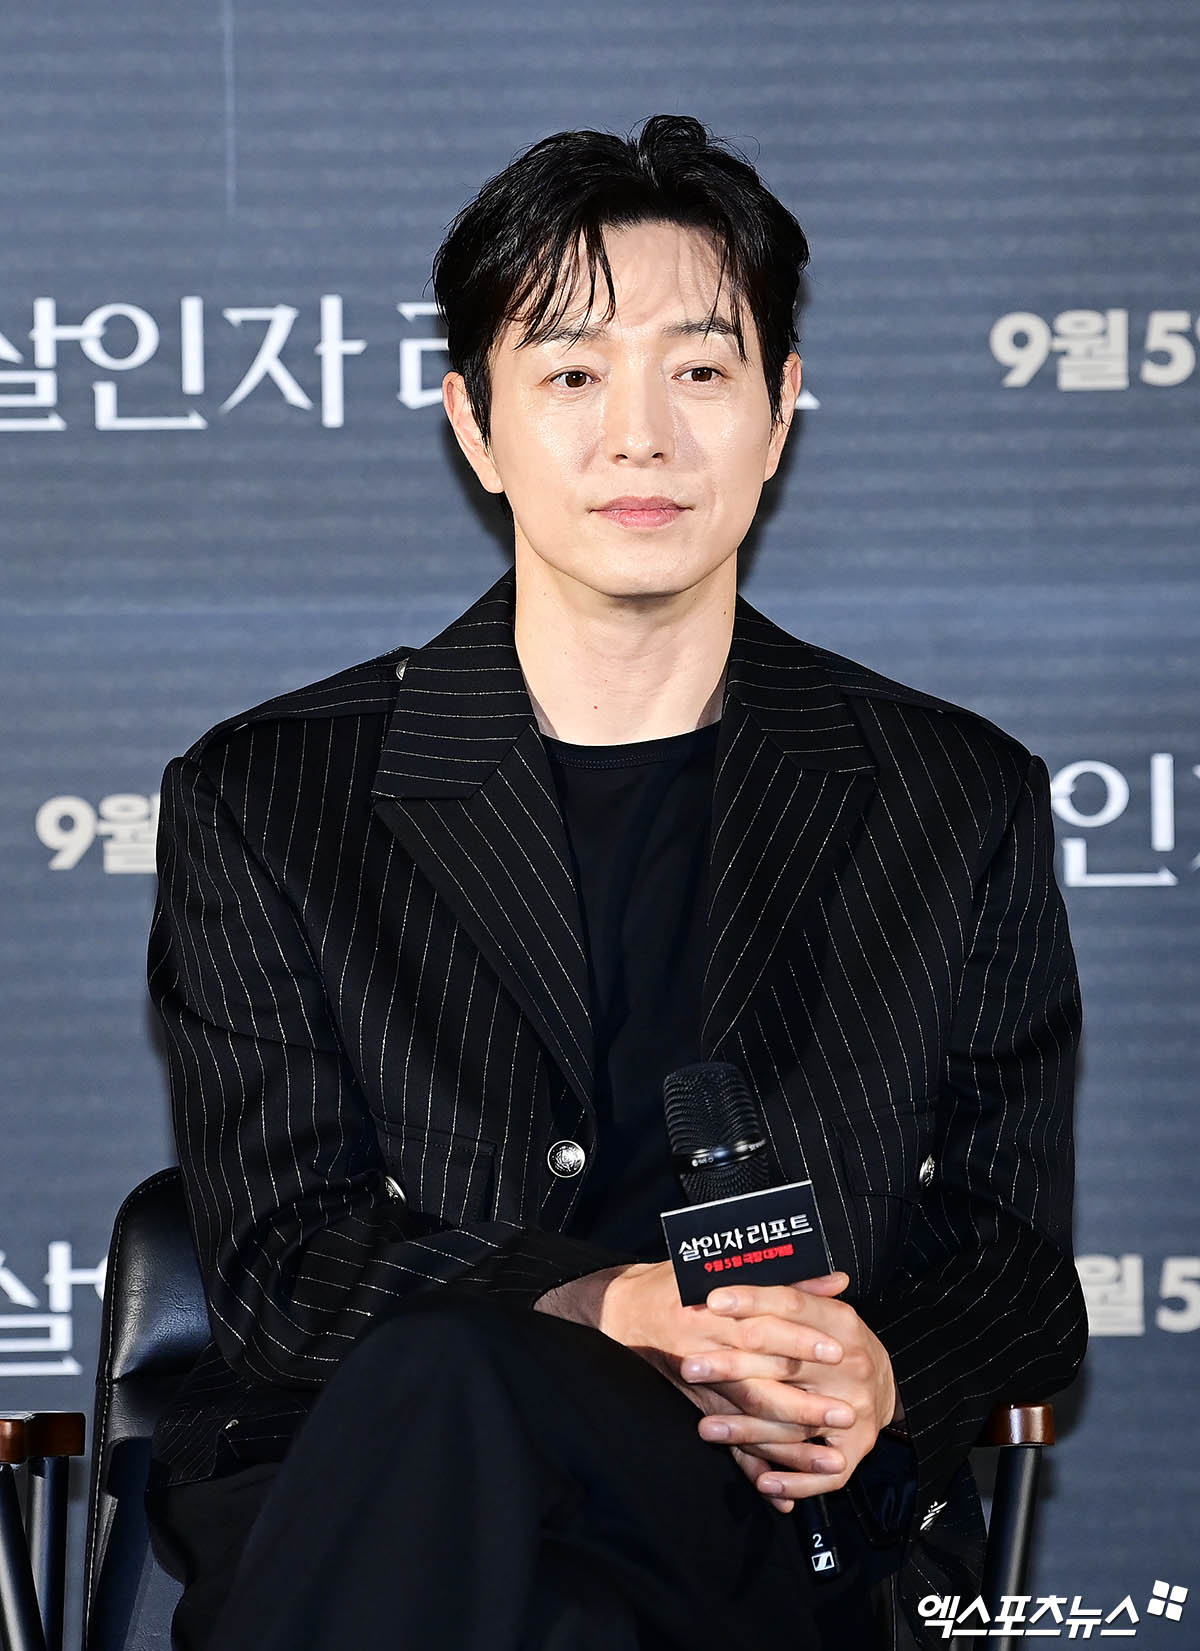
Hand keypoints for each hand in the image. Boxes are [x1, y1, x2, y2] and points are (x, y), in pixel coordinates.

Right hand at [536, 1262, 897, 1511]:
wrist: (620, 1311)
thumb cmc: (676, 1282)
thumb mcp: (722, 1266)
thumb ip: (783, 1279)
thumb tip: (838, 1281)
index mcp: (711, 1308)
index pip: (761, 1324)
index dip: (800, 1338)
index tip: (838, 1349)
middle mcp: (702, 1349)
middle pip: (759, 1378)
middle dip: (805, 1399)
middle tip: (848, 1411)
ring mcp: (697, 1385)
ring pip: (748, 1419)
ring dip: (790, 1443)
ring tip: (832, 1458)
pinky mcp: (695, 1409)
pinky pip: (726, 1446)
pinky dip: (755, 1469)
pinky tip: (783, 1494)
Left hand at [680, 1276, 899, 1508]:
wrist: (884, 1384)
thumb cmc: (834, 1340)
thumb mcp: (819, 1309)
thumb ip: (791, 1290)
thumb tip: (750, 1256)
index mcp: (841, 1321)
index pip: (792, 1304)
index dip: (752, 1301)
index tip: (712, 1300)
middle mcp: (851, 1364)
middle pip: (784, 1364)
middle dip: (731, 1367)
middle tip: (687, 1366)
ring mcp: (857, 1410)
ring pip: (794, 1421)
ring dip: (746, 1429)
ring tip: (704, 1427)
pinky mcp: (856, 1450)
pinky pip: (824, 1473)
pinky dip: (792, 1481)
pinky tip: (760, 1482)